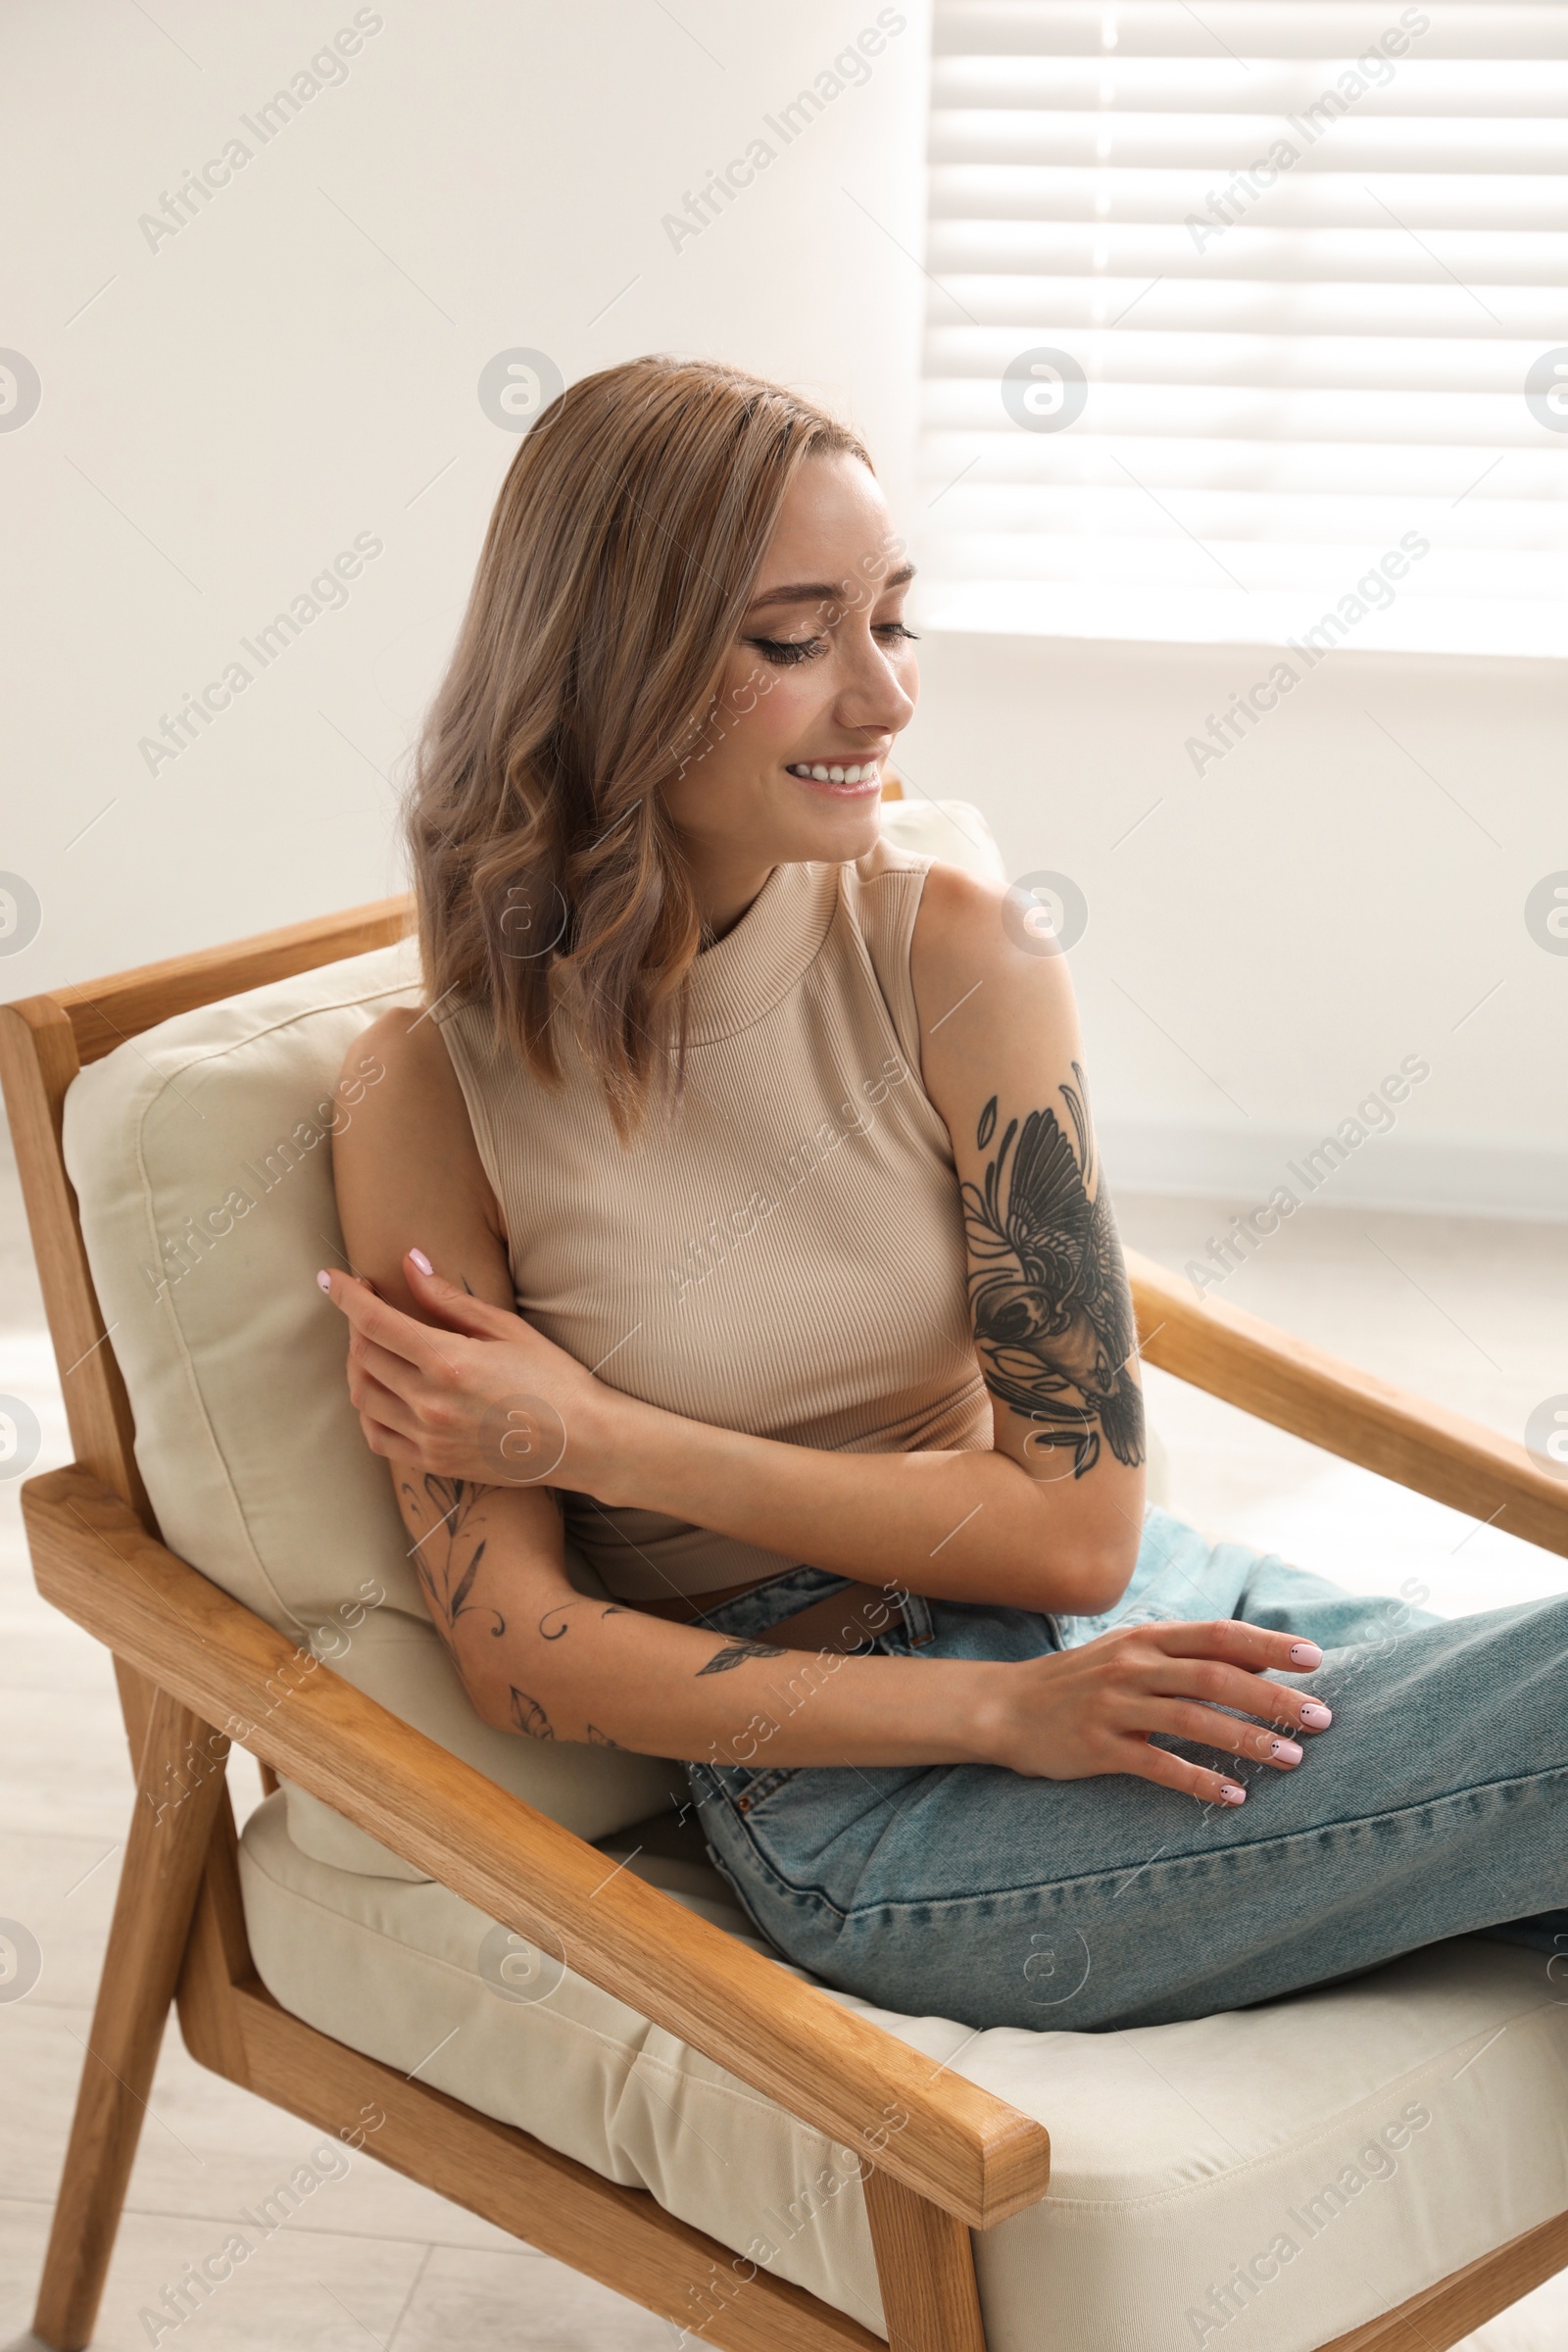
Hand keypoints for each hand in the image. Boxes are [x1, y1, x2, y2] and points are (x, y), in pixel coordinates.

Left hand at [319, 1251, 609, 1487]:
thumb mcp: (507, 1329)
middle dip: (356, 1323)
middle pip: (363, 1355)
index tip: (330, 1277)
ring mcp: (428, 1437)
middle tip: (369, 1305)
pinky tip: (381, 1391)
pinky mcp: (433, 1463)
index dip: (345, 1295)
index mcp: (448, 1361)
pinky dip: (368, 1410)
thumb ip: (450, 1300)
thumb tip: (409, 1265)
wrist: (583, 1443)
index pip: (373, 1322)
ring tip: (374, 1346)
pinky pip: (377, 1436)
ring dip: (358, 1364)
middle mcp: (430, 1402)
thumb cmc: (554, 1379)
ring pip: (363, 1395)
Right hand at [986, 1618, 1331, 1805]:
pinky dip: (1199, 1781)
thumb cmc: (1080, 1681)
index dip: (1268, 1645)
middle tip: (1320, 1717)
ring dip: (1247, 1740)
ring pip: (1193, 1720)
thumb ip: (1188, 1656)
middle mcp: (1133, 1666)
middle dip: (1273, 1697)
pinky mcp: (1099, 1747)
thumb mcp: (1131, 1654)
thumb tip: (1260, 1663)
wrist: (1006, 1707)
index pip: (1219, 1634)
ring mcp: (1114, 1705)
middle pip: (1215, 1676)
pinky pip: (1158, 1765)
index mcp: (1147, 1638)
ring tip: (1292, 1759)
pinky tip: (1234, 1796)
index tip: (1314, 1658)